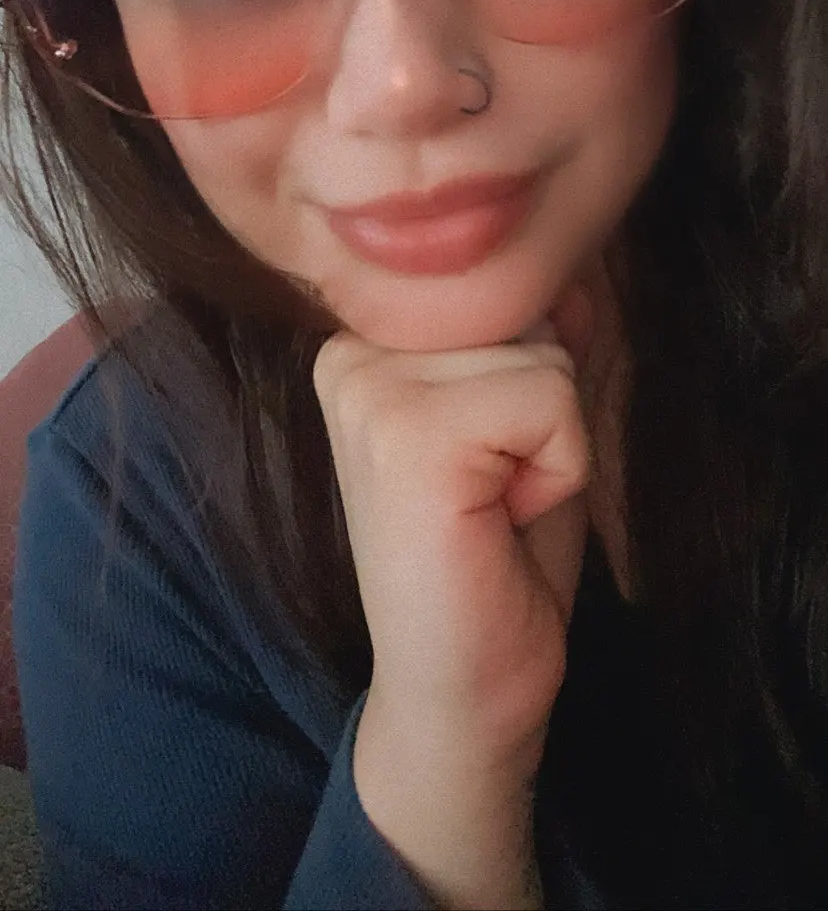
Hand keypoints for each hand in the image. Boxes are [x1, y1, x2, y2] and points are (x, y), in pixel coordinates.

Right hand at [314, 308, 591, 906]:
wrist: (464, 690)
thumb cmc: (497, 559)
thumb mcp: (525, 422)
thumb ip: (537, 339)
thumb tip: (573, 275)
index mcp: (364, 342)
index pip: (501, 289)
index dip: (531, 380)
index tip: (485, 463)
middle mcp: (350, 351)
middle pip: (524, 314)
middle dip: (544, 409)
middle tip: (491, 493)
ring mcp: (368, 388)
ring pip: (544, 356)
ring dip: (552, 443)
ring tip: (492, 507)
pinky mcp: (404, 433)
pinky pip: (550, 399)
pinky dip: (557, 468)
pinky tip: (497, 521)